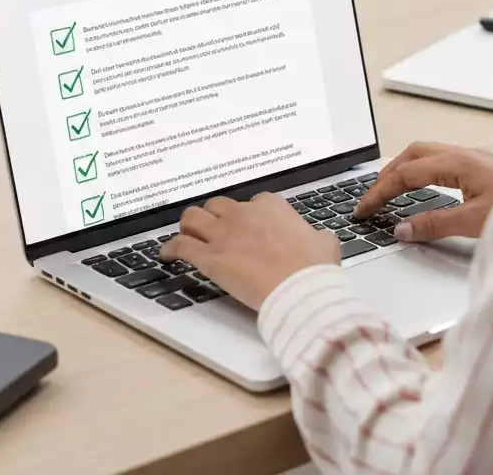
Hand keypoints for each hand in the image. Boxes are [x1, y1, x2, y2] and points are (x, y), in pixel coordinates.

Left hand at [159, 194, 340, 310]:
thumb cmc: (314, 269)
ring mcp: (224, 234)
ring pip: (193, 218)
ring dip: (189, 226)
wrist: (300, 290)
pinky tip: (167, 254)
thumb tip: (319, 238)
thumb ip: (317, 235)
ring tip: (187, 235)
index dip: (249, 215)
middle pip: (218, 206)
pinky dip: (171, 249)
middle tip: (214, 230)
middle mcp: (244, 214)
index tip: (248, 226)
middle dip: (215, 217)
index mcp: (271, 207)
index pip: (254, 203)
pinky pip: (182, 246)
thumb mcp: (326, 243)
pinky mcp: (210, 258)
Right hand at [354, 142, 492, 241]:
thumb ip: (435, 225)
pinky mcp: (483, 164)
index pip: (404, 175)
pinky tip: (424, 186)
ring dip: (402, 168)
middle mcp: (463, 153)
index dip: (379, 193)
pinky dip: (420, 169)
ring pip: (425, 153)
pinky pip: (440, 159)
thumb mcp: (477, 222)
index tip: (362, 210)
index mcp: (457, 163)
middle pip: (410, 154)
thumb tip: (401, 228)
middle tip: (370, 198)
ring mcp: (473, 156)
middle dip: (385, 174)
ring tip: (388, 190)